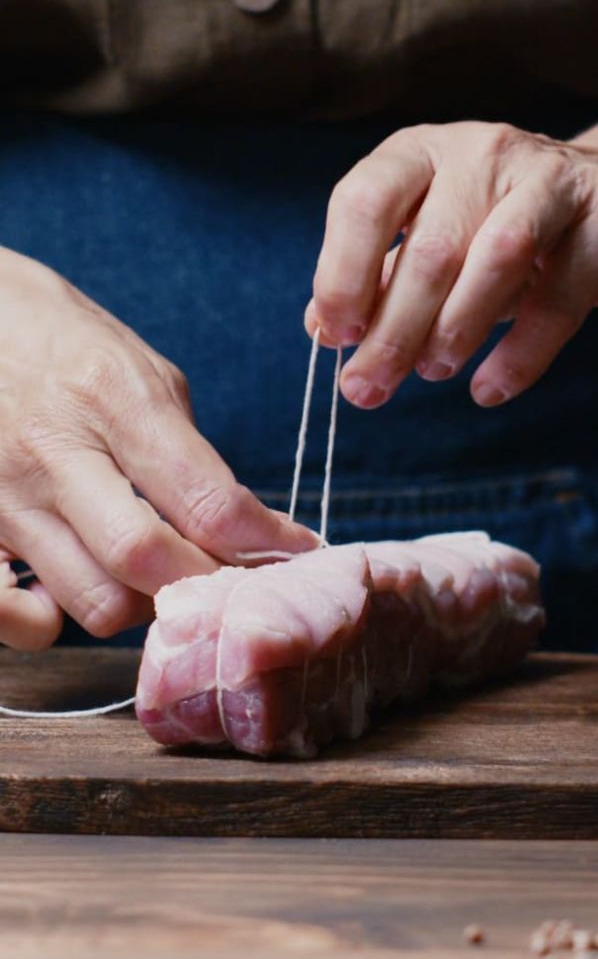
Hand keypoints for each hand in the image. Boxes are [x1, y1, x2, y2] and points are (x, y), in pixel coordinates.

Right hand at [0, 248, 314, 648]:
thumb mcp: (139, 366)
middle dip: (205, 582)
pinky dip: (57, 621)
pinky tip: (75, 587)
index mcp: (111, 397)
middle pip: (146, 561)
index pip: (208, 500)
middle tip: (229, 576)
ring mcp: (3, 496)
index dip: (267, 542)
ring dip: (143, 604)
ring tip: (155, 577)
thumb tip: (230, 523)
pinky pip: (19, 619)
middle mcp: (53, 452)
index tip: (296, 552)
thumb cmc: (60, 337)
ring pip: (93, 601)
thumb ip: (183, 449)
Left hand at [306, 121, 597, 407]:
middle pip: (430, 248)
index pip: (364, 201)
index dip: (342, 273)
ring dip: (455, 330)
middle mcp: (478, 156)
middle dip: (393, 332)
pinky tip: (488, 389)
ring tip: (433, 371)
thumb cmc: (483, 222)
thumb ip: (373, 277)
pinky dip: (519, 355)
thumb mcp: (420, 236)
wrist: (587, 195)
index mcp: (418, 155)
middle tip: (369, 388)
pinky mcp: (596, 225)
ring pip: (497, 258)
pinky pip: (556, 299)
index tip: (337, 334)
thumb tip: (321, 328)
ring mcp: (543, 183)